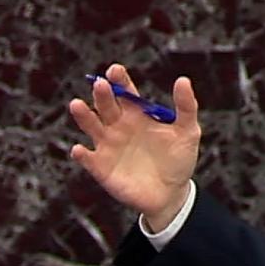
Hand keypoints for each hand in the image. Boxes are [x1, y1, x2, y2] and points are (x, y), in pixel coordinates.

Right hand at [69, 64, 200, 230]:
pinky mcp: (101, 168)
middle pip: (106, 105)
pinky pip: (88, 159)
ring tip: (77, 105)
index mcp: (137, 114)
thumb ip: (186, 106)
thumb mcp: (188, 132)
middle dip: (102, 94)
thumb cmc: (179, 160)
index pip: (125, 92)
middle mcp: (119, 126)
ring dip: (83, 116)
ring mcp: (108, 146)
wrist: (172, 194)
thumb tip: (183, 80)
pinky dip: (82, 154)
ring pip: (91, 126)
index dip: (119, 80)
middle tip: (101, 85)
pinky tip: (79, 150)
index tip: (115, 70)